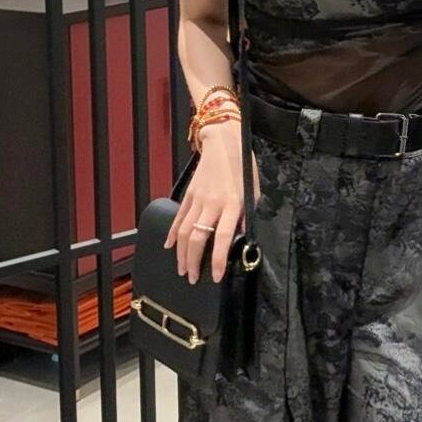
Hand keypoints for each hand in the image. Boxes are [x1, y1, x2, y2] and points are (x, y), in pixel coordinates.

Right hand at [163, 128, 260, 283]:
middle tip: (193, 279)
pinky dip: (171, 234)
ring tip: (181, 270)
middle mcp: (213, 203)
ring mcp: (197, 199)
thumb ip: (245, 216)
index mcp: (232, 204)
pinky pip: (178, 217)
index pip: (223, 237)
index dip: (217, 259)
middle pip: (197, 238)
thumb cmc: (243, 167)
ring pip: (183, 231)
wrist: (224, 142)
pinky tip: (169, 247)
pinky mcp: (189, 194)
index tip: (215, 276)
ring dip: (181, 254)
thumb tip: (237, 237)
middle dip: (193, 262)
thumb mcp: (252, 192)